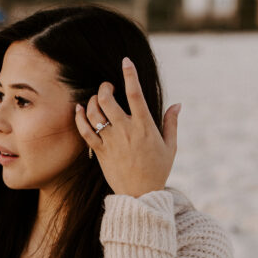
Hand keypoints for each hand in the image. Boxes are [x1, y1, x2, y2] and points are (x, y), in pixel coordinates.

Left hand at [75, 57, 180, 196]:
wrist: (140, 196)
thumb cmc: (157, 170)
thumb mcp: (170, 147)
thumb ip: (171, 123)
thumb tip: (177, 104)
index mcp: (145, 127)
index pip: (136, 94)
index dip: (130, 75)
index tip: (126, 61)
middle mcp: (126, 131)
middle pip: (108, 100)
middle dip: (105, 87)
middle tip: (108, 86)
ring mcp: (111, 141)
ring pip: (95, 112)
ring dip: (93, 100)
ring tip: (98, 99)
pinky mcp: (99, 151)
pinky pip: (84, 130)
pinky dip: (80, 117)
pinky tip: (80, 109)